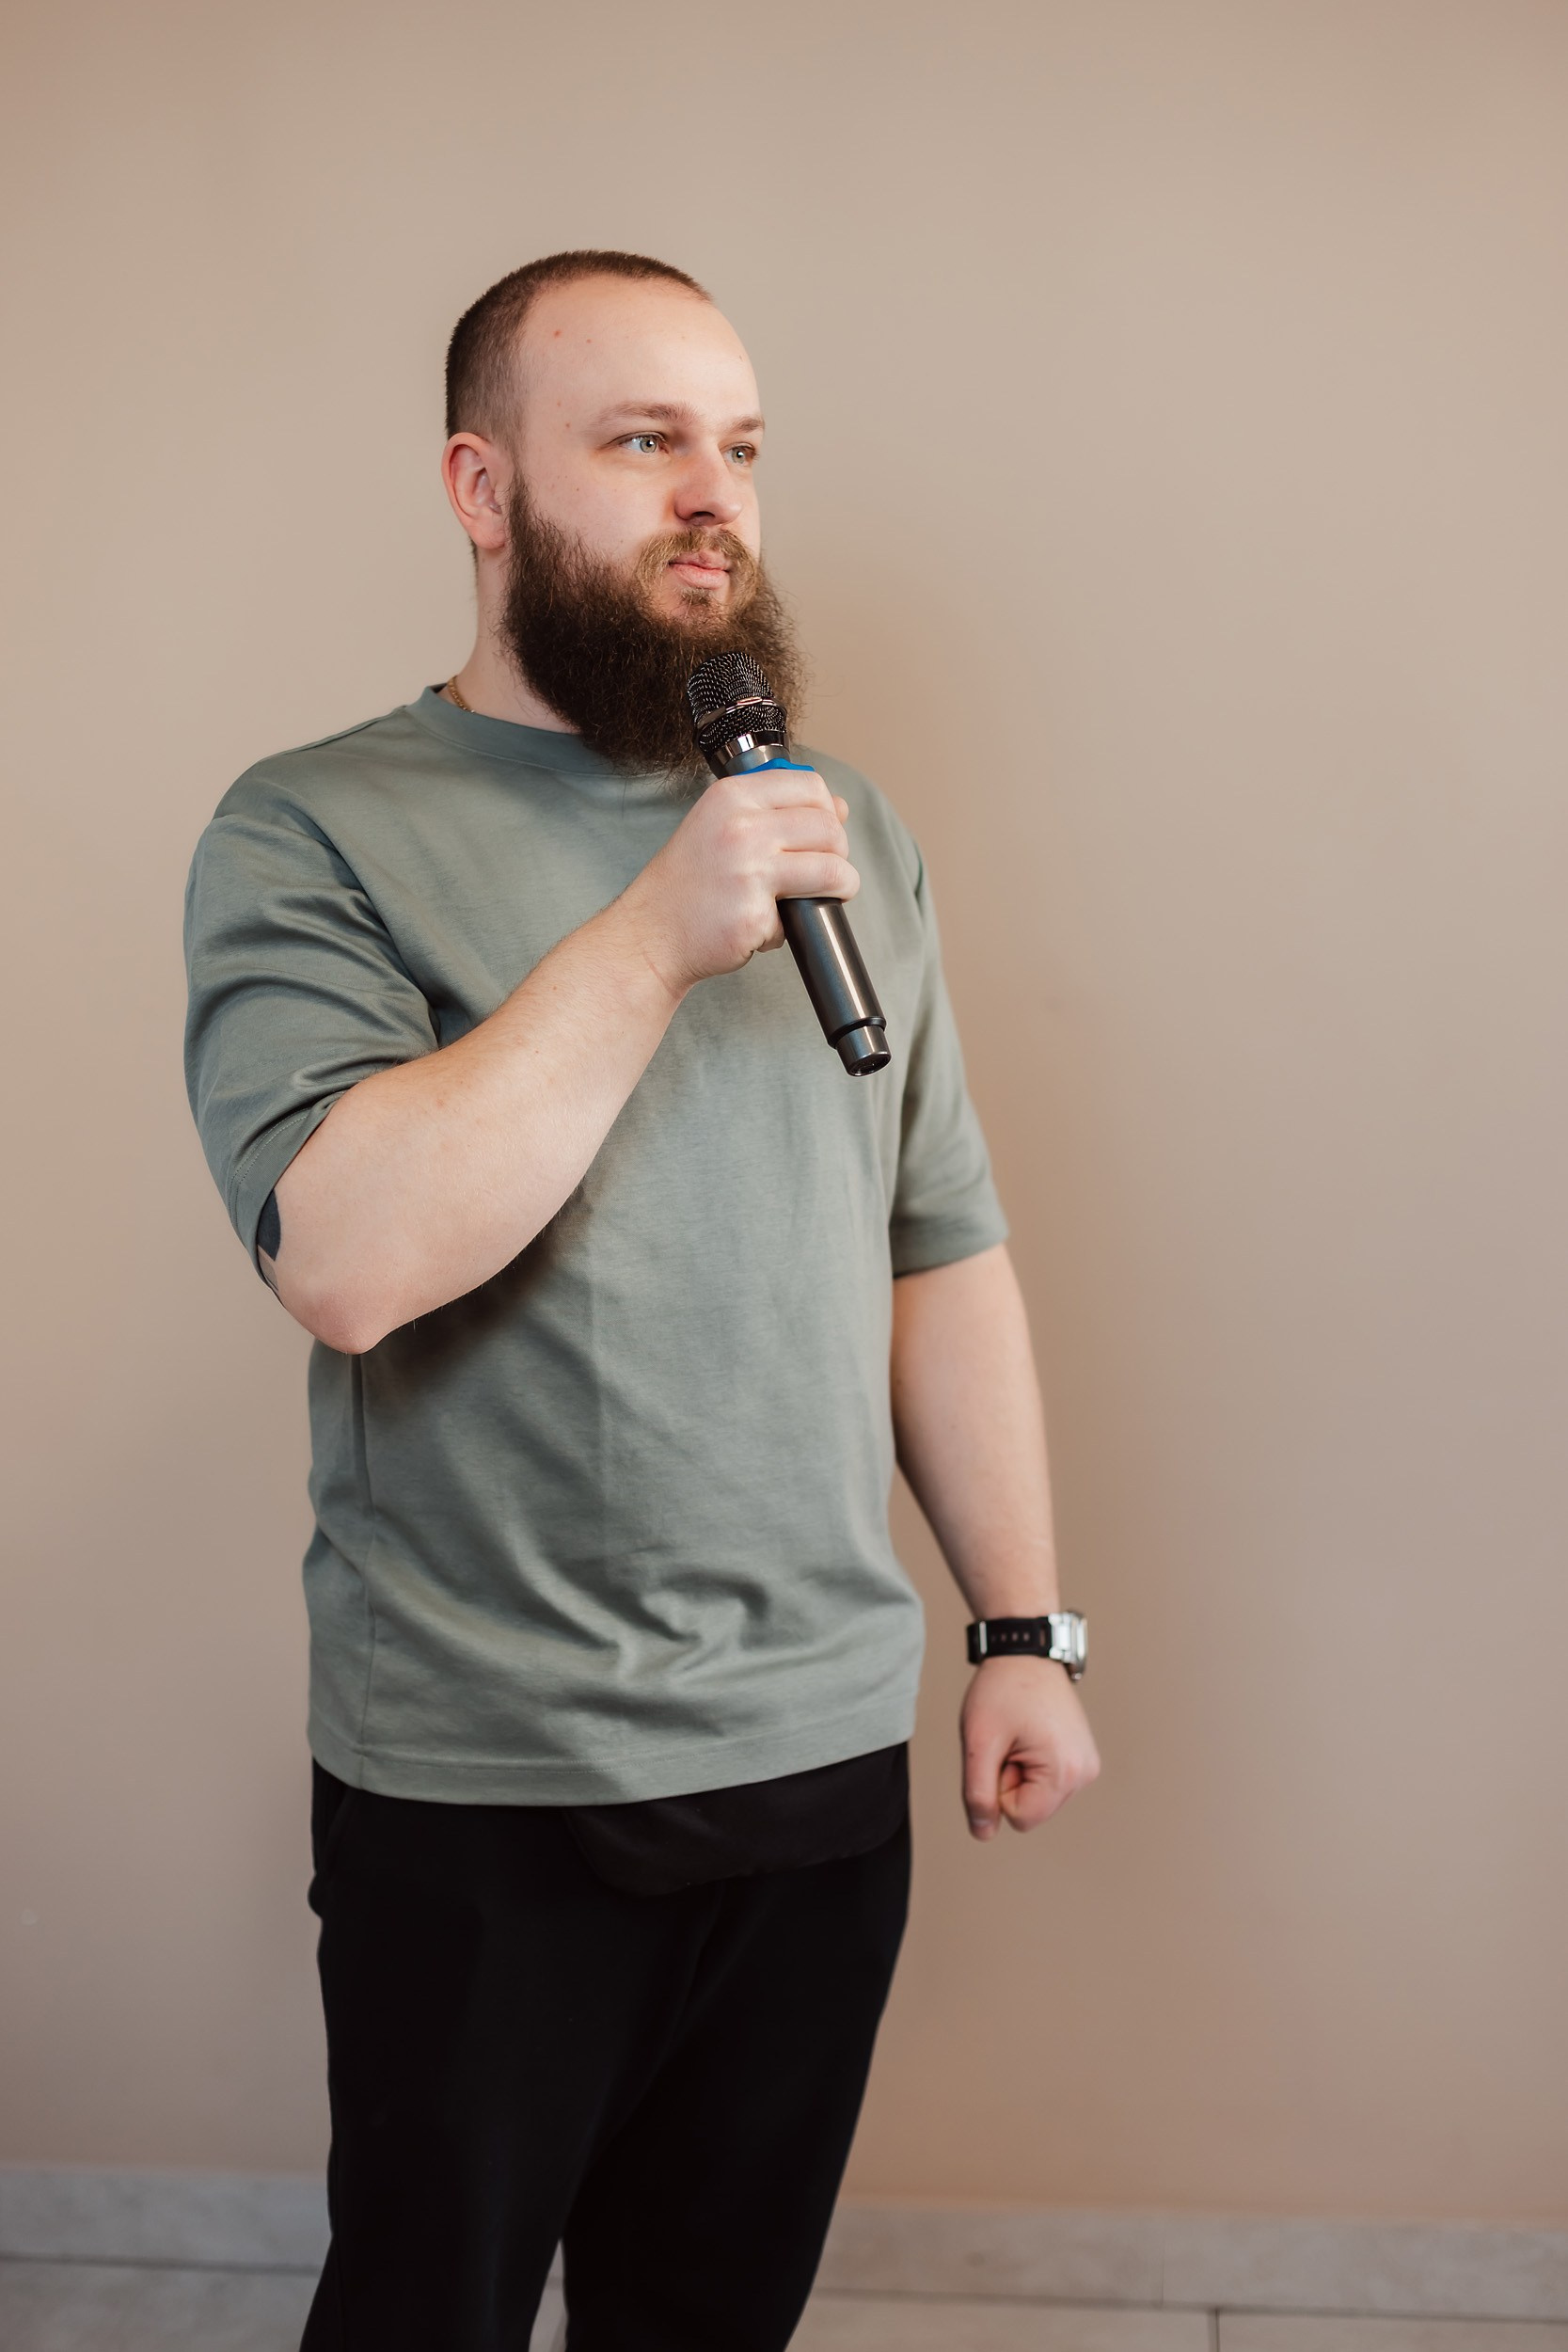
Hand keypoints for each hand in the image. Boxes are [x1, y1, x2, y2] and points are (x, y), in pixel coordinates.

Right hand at [616, 766, 857, 994]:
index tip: (822, 834)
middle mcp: (741, 827)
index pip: (811, 786)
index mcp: (732, 796)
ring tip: (822, 897)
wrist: (650, 933)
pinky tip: (760, 926)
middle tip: (825, 873)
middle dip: (838, 854)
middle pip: (829, 829)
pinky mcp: (755, 914)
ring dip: (840, 888)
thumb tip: (837, 806)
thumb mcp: (720, 825)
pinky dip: (788, 927)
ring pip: (833, 871)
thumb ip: (775, 811)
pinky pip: (800, 917)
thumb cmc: (687, 883)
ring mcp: (749, 871)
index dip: (828, 812)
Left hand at [960, 1657, 1099, 1840]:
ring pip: (1038, 1797)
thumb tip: (983, 1833)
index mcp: (1065, 1772)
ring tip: (1020, 1734)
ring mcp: (1087, 1766)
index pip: (1019, 1817)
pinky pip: (1047, 1782)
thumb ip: (978, 1794)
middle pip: (1032, 1810)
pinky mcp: (1082, 1758)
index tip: (1003, 1748)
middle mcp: (1085, 1773)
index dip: (998, 1787)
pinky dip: (1032, 1763)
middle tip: (1010, 1739)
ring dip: (1020, 1771)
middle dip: (1011, 1779)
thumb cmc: (1002, 1690)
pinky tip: (1031, 1734)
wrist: (1025, 1652)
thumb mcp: (979, 1742)